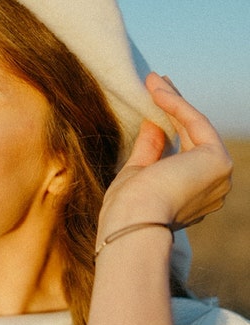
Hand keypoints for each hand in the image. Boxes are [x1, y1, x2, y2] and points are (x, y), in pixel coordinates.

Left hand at [98, 72, 231, 239]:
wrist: (133, 221)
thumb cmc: (127, 208)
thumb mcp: (138, 173)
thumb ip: (150, 149)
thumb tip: (153, 123)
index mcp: (192, 197)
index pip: (183, 153)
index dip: (169, 125)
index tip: (154, 104)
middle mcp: (211, 189)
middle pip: (192, 137)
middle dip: (173, 108)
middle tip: (157, 84)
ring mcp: (219, 176)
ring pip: (195, 128)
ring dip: (173, 101)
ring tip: (152, 81)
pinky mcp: (218, 161)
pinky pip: (196, 124)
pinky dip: (176, 105)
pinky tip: (158, 90)